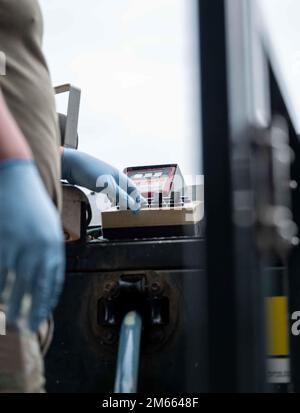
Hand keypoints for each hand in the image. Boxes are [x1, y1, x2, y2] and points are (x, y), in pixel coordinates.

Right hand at [0, 160, 64, 331]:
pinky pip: (0, 269)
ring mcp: (18, 244)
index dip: (48, 299)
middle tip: (28, 327)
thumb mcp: (49, 225)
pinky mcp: (2, 240)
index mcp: (54, 243)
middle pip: (36, 286)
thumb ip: (50, 249)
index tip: (43, 313)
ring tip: (11, 320)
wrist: (15, 176)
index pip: (54, 279)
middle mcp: (39, 246)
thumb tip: (47, 273)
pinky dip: (0, 286)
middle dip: (32, 309)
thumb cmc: (32, 203)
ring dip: (14, 304)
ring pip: (16, 282)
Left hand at [61, 148, 144, 211]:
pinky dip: (112, 197)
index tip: (139, 210)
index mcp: (119, 176)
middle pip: (126, 189)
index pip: (133, 189)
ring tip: (125, 207)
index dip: (138, 200)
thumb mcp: (107, 186)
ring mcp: (105, 178)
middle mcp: (114, 177)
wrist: (71, 163)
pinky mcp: (96, 181)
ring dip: (123, 198)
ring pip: (118, 190)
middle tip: (135, 210)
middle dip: (132, 199)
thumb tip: (134, 205)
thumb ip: (121, 196)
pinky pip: (109, 190)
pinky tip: (110, 200)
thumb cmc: (90, 172)